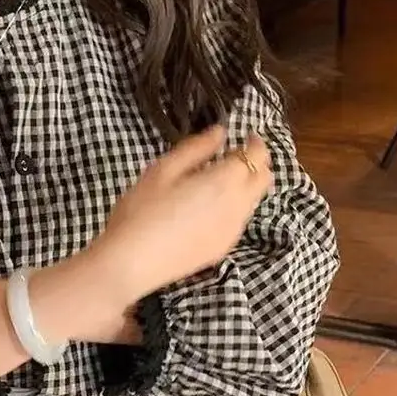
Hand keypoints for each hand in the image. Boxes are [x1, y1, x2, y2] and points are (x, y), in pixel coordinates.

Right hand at [89, 126, 272, 305]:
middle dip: (257, 163)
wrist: (132, 262)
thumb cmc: (141, 211)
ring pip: (252, 201)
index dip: (256, 143)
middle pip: (264, 179)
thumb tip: (220, 132)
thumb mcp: (162, 170)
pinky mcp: (222, 249)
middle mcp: (237, 206)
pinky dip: (233, 207)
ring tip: (216, 181)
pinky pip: (238, 221)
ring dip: (245, 186)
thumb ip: (196, 148)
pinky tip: (206, 209)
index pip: (258, 156)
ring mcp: (232, 231)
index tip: (246, 136)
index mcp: (224, 181)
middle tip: (235, 155)